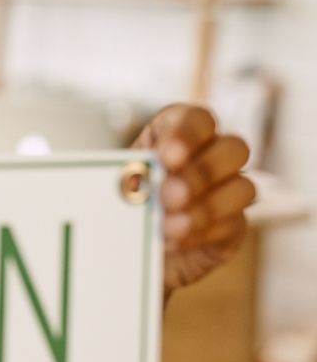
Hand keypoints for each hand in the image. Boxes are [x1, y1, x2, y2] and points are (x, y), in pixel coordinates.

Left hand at [132, 104, 255, 295]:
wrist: (123, 243)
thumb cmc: (120, 199)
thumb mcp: (117, 180)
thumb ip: (129, 175)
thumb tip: (134, 179)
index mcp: (179, 132)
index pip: (197, 119)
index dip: (186, 135)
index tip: (166, 157)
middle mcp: (213, 153)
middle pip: (234, 147)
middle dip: (201, 172)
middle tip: (168, 195)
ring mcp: (229, 188)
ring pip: (244, 187)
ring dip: (206, 208)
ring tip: (169, 227)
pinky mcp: (233, 224)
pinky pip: (234, 224)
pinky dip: (204, 233)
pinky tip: (178, 241)